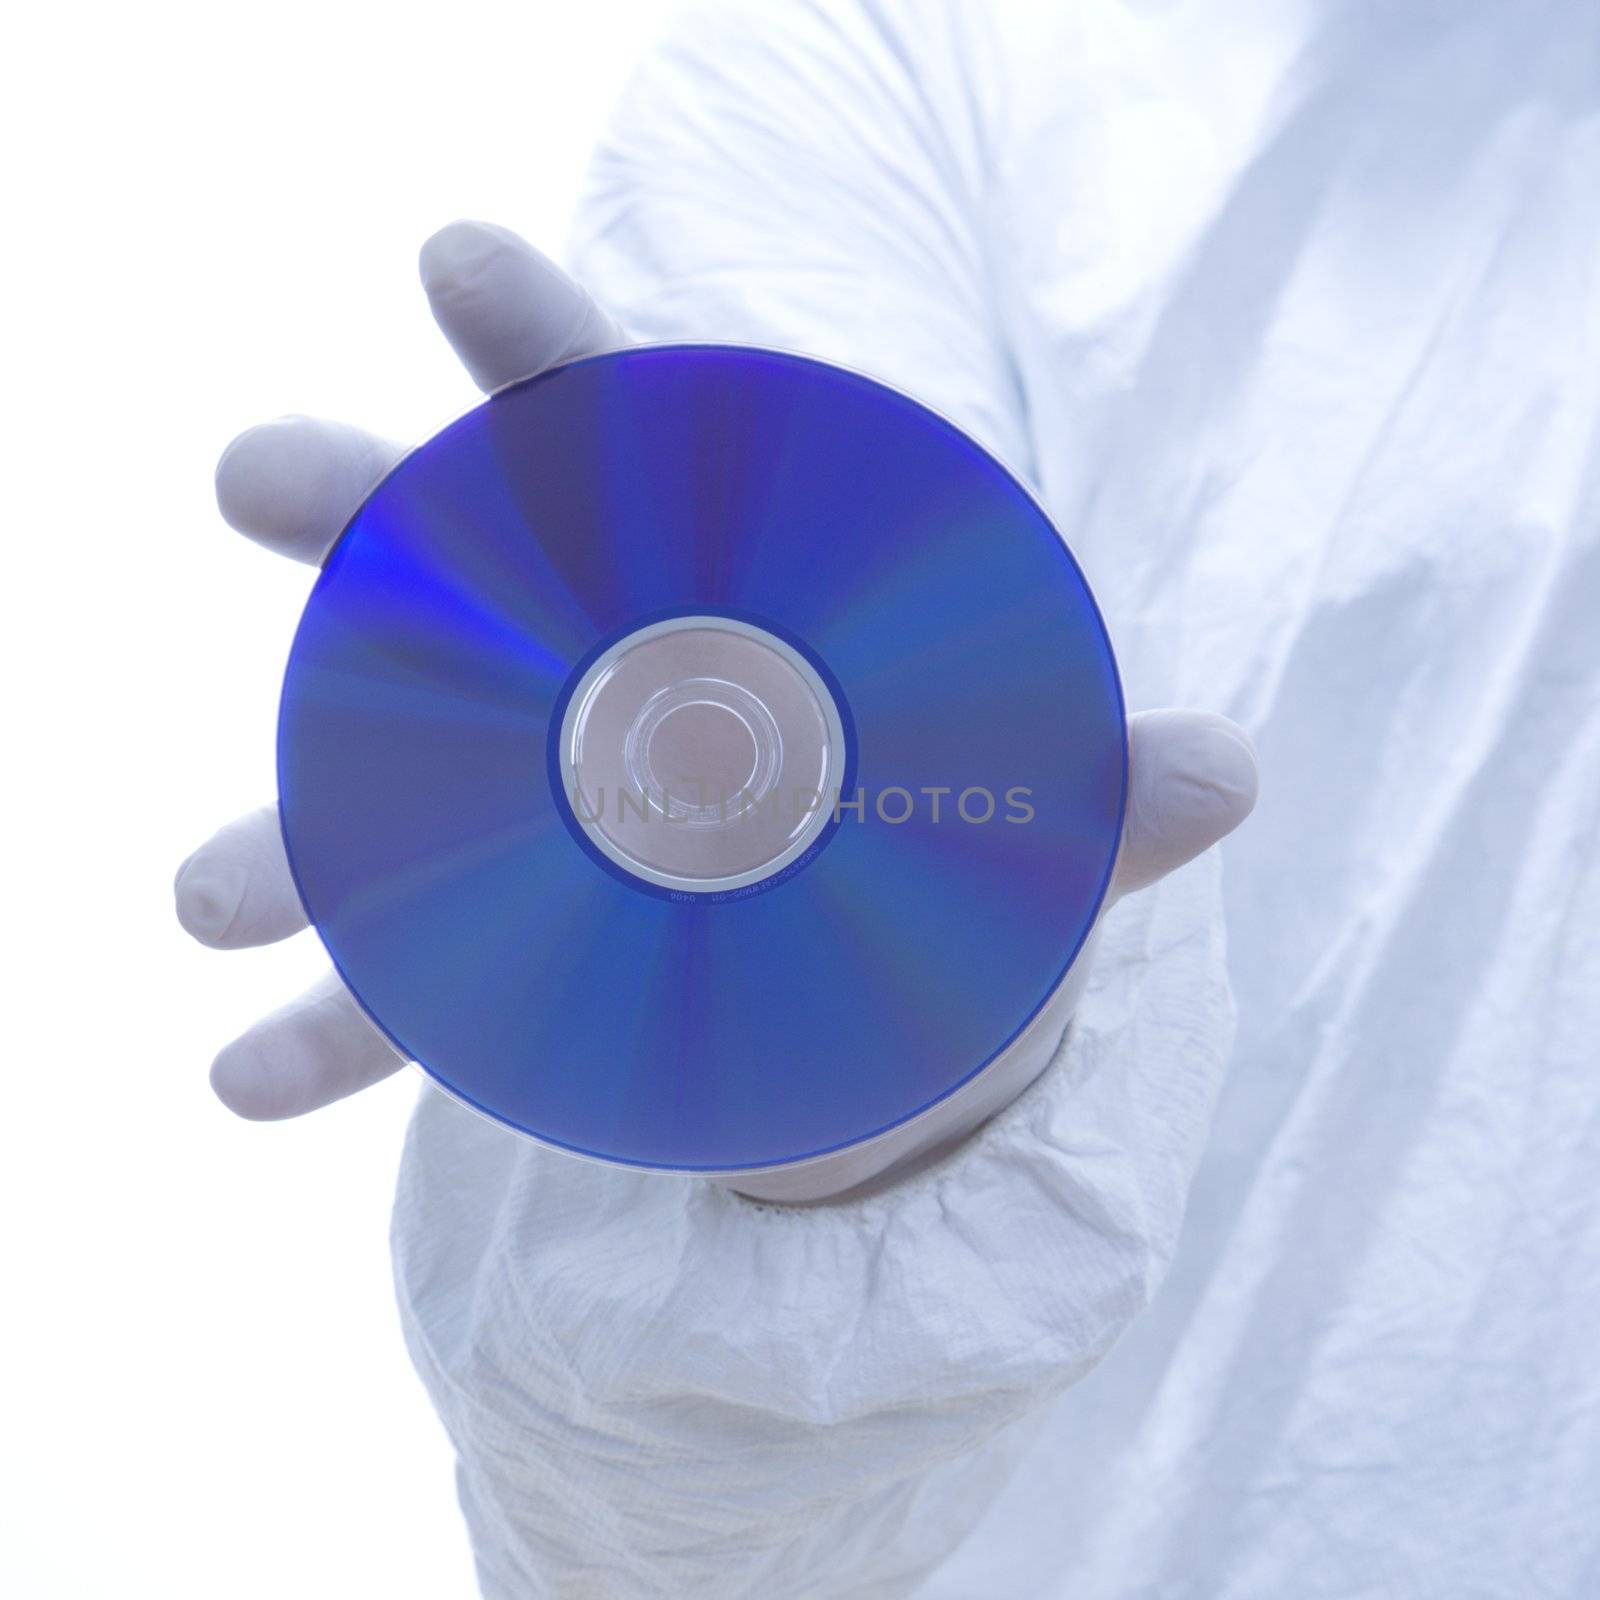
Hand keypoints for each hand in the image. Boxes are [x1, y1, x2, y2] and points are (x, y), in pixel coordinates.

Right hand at [175, 221, 1256, 1142]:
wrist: (863, 946)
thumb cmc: (918, 816)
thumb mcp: (1012, 799)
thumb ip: (1090, 784)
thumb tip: (1234, 773)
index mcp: (698, 587)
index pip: (615, 434)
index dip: (544, 347)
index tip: (462, 261)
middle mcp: (573, 677)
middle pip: (441, 566)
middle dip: (349, 510)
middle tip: (262, 479)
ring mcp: (511, 819)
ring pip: (369, 790)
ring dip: (280, 830)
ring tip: (208, 894)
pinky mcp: (491, 954)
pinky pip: (391, 988)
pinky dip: (323, 1029)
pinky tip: (246, 1078)